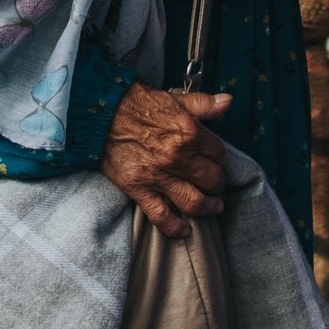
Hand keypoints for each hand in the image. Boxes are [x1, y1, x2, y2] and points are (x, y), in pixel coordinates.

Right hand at [100, 83, 230, 237]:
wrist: (101, 113)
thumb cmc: (136, 104)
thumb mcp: (174, 99)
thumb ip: (204, 104)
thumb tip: (227, 102)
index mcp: (189, 132)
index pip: (218, 153)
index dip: (217, 157)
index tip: (212, 159)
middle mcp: (177, 156)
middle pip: (212, 179)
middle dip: (217, 183)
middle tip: (214, 183)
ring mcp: (158, 176)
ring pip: (194, 202)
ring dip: (208, 207)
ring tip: (212, 207)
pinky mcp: (139, 189)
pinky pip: (161, 215)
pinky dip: (175, 227)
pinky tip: (184, 229)